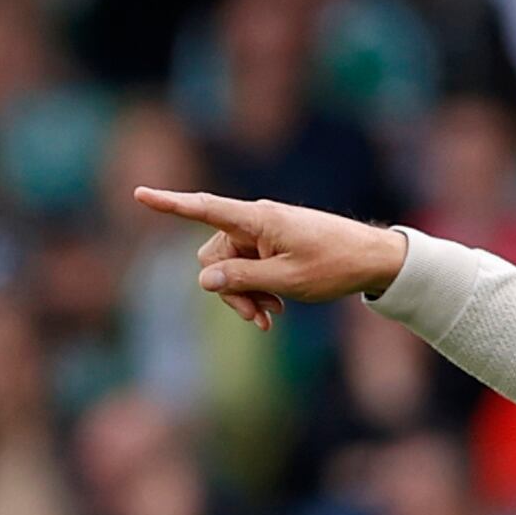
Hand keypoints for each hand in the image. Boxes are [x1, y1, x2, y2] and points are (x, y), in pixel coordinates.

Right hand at [132, 187, 410, 330]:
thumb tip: (204, 278)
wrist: (376, 259)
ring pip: (232, 265)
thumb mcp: (288, 279)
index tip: (139, 194)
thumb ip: (243, 278)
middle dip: (228, 288)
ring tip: (272, 318)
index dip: (170, 204)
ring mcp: (266, 232)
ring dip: (245, 293)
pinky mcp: (276, 243)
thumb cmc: (336, 266)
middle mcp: (256, 220)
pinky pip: (251, 265)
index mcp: (257, 220)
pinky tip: (277, 310)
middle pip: (215, 254)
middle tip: (259, 320)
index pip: (205, 209)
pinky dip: (258, 287)